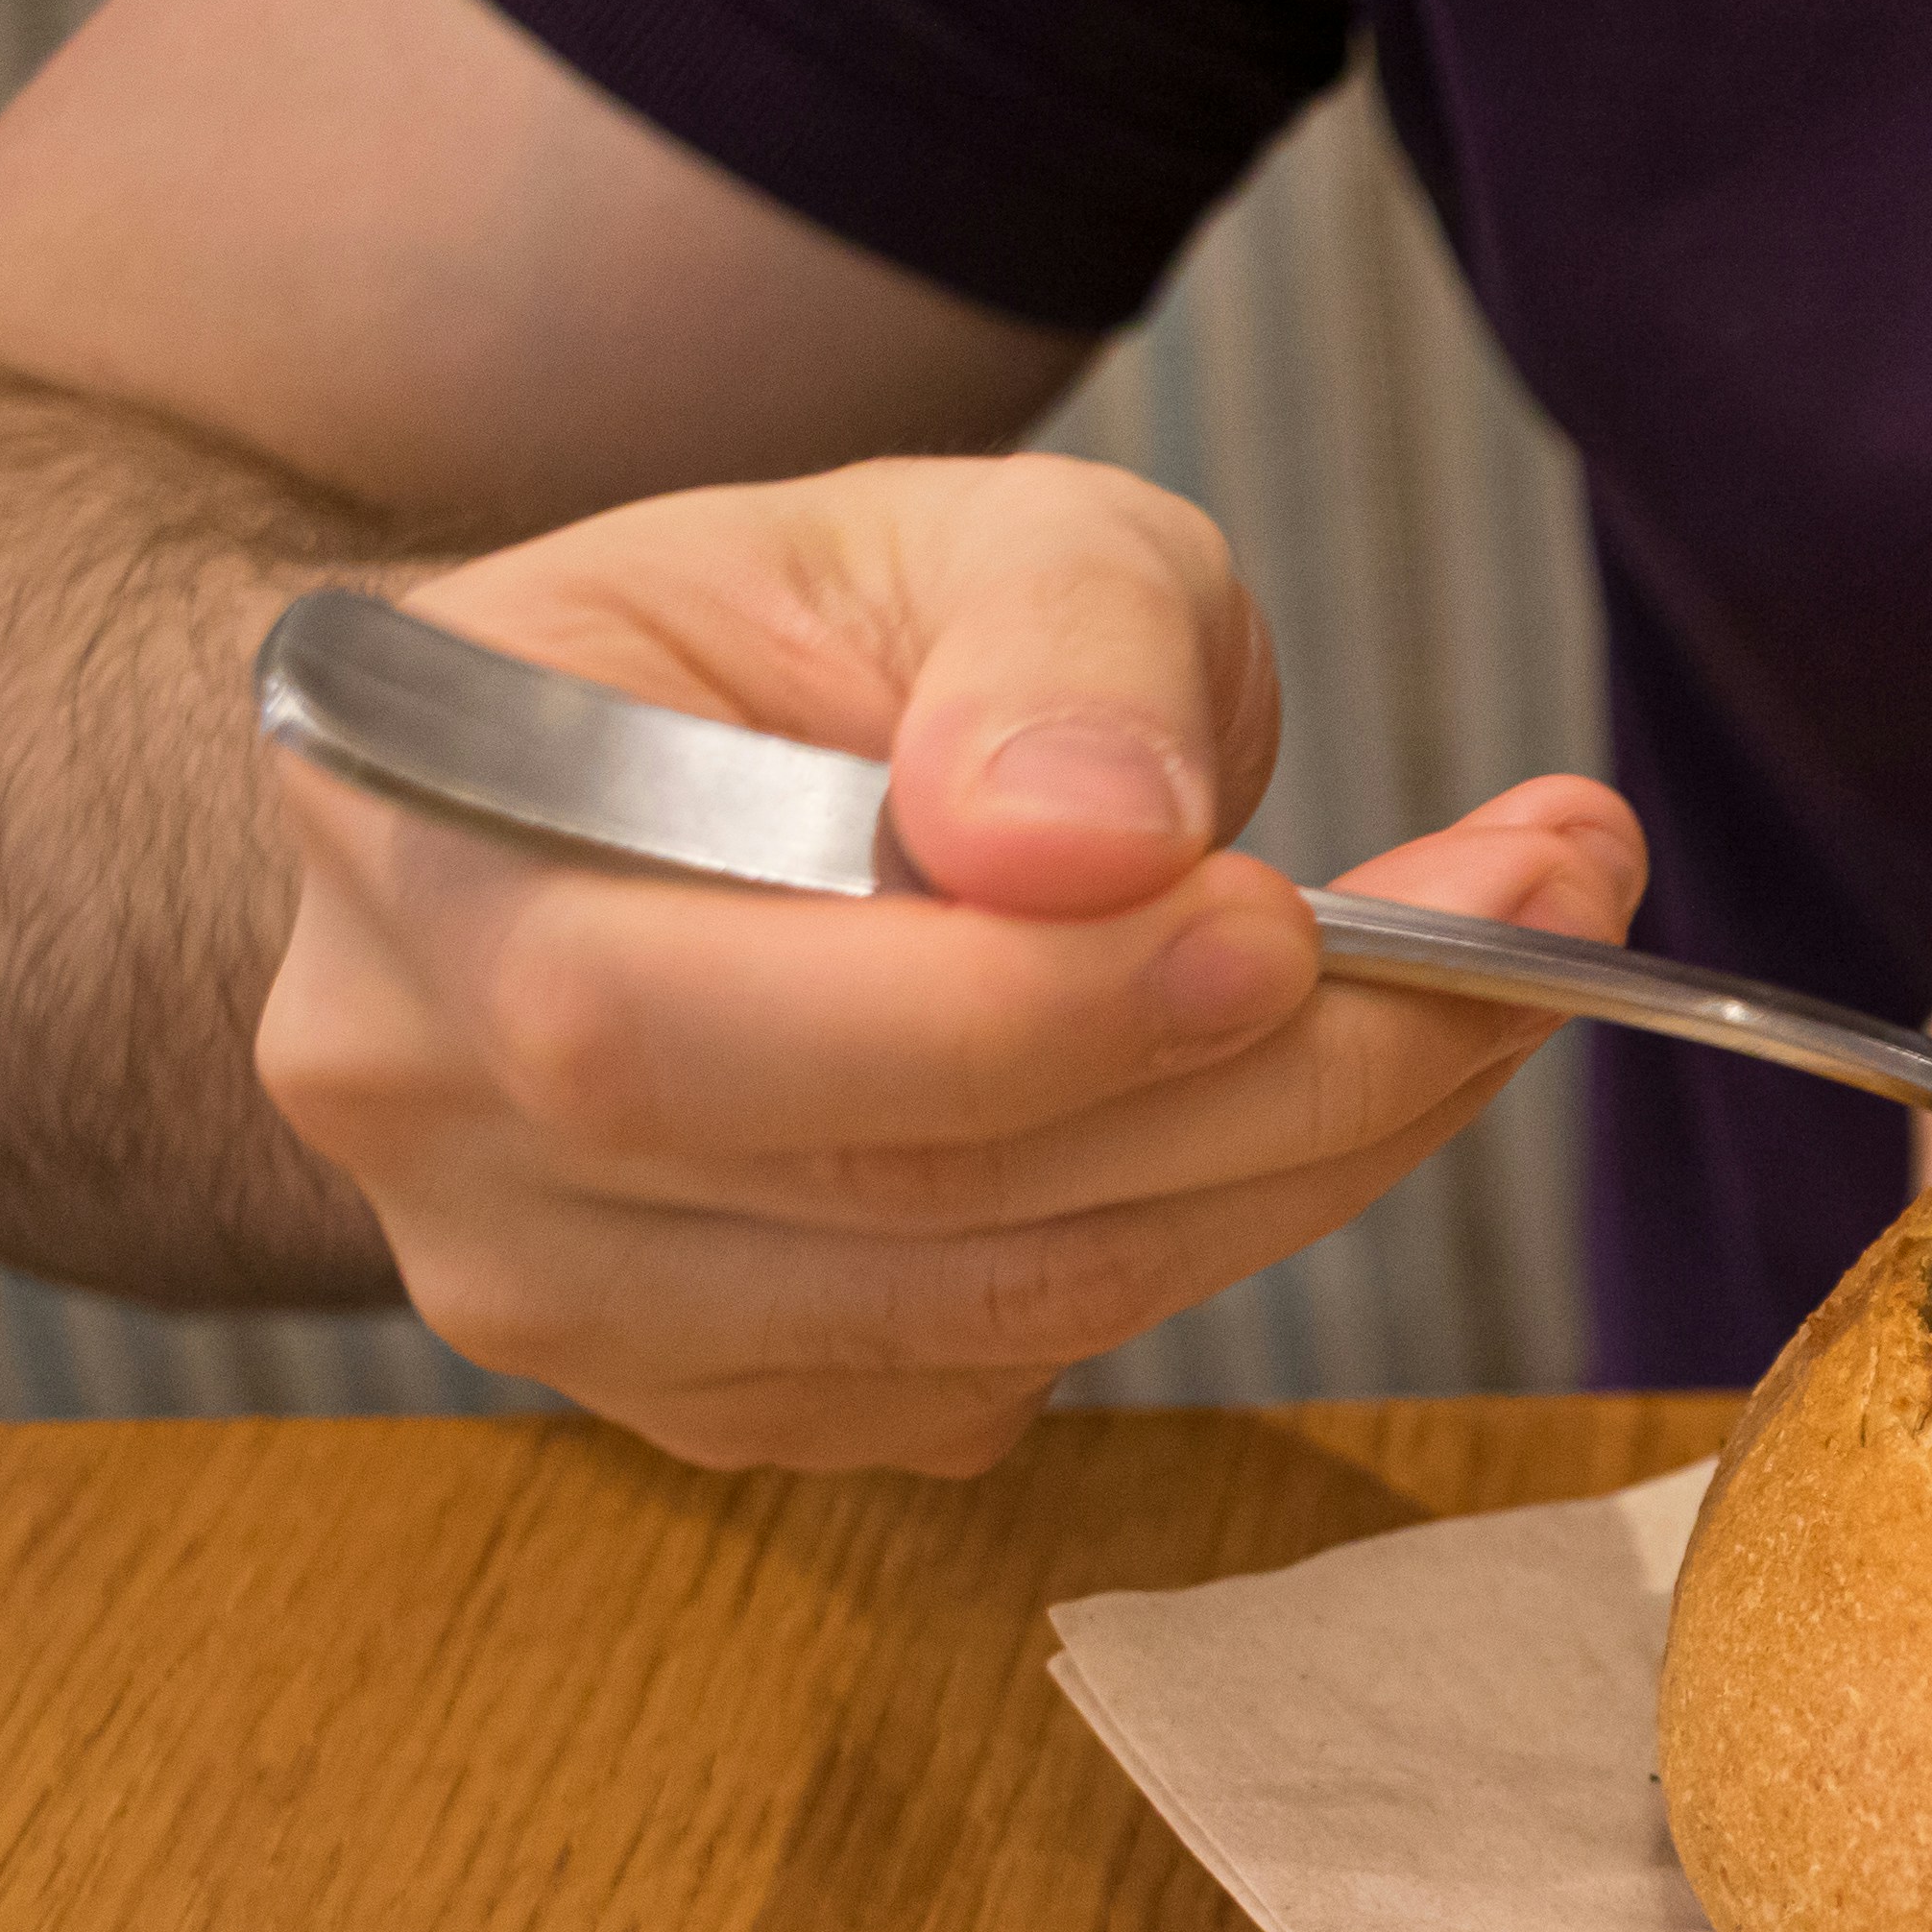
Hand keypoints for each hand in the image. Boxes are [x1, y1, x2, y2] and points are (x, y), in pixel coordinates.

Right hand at [255, 455, 1641, 1474]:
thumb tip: (1097, 843)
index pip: (674, 1013)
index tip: (1287, 914)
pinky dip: (1216, 1235)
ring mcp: (558, 1288)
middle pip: (877, 1190)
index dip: (1016, 1006)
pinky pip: (1008, 1376)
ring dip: (1297, 1164)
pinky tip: (1326, 1086)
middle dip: (1253, 1086)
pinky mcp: (722, 1399)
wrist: (671, 781)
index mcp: (416, 829)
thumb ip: (1057, 646)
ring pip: (986, 1310)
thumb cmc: (809, 643)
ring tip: (1495, 980)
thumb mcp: (970, 532)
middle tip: (1516, 939)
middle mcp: (428, 1096)